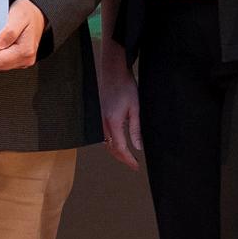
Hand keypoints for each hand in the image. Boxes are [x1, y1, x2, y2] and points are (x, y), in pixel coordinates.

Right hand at [98, 53, 142, 170]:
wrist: (113, 72)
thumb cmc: (125, 86)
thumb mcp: (135, 109)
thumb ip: (136, 129)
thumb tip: (138, 146)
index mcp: (113, 122)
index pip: (120, 148)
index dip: (128, 159)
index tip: (136, 166)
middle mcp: (104, 124)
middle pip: (111, 149)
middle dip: (122, 159)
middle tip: (133, 165)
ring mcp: (100, 120)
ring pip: (106, 143)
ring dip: (116, 152)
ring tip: (127, 157)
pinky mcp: (100, 116)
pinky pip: (104, 136)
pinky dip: (111, 144)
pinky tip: (118, 144)